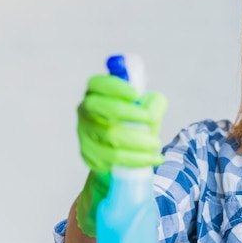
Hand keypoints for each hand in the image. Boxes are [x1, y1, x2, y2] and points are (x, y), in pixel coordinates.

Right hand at [75, 75, 167, 236]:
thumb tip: (151, 111)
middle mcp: (86, 112)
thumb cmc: (136, 124)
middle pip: (99, 107)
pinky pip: (114, 158)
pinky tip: (152, 158)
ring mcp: (85, 134)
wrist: (126, 157)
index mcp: (97, 93)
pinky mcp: (90, 156)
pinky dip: (137, 158)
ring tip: (156, 144)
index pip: (98, 83)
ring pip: (110, 136)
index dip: (116, 87)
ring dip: (138, 141)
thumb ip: (153, 103)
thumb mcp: (149, 108)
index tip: (137, 94)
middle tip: (149, 120)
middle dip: (128, 113)